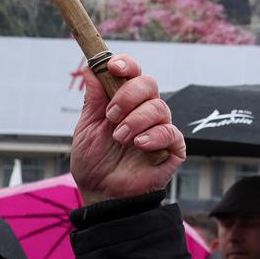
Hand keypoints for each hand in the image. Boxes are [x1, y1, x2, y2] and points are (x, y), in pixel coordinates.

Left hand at [71, 54, 184, 204]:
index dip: (126, 64)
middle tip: (112, 115)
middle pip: (148, 83)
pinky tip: (140, 145)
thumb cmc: (94, 162)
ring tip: (120, 138)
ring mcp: (160, 128)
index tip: (112, 67)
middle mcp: (144, 110)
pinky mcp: (172, 148)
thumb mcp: (87, 129)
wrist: (102, 194)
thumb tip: (89, 70)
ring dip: (136, 120)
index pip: (132, 72)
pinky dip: (154, 135)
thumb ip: (93, 100)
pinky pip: (171, 132)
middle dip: (128, 95)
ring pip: (159, 106)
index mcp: (124, 101)